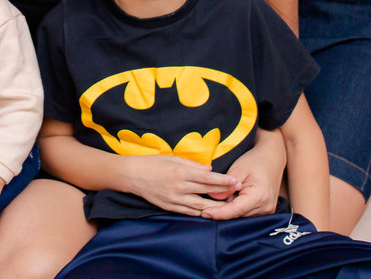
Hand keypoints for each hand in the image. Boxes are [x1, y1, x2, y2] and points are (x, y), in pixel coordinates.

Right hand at [124, 155, 239, 215]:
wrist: (133, 175)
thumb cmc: (153, 163)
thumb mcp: (173, 158)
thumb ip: (193, 164)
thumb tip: (210, 170)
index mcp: (181, 172)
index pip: (207, 178)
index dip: (223, 180)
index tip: (236, 181)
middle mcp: (179, 187)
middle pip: (206, 192)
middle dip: (224, 193)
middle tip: (237, 193)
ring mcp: (174, 199)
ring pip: (200, 206)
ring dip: (215, 206)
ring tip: (227, 206)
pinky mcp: (169, 206)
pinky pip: (188, 212)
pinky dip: (200, 212)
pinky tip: (209, 212)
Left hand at [202, 134, 283, 219]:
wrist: (272, 157)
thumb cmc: (255, 161)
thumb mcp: (237, 170)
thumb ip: (225, 187)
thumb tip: (212, 199)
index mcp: (259, 196)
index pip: (235, 210)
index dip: (219, 213)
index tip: (205, 213)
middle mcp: (265, 207)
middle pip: (238, 215)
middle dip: (222, 212)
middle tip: (204, 209)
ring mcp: (267, 210)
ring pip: (242, 216)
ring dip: (229, 212)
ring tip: (215, 204)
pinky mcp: (266, 210)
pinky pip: (247, 213)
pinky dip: (237, 209)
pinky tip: (227, 202)